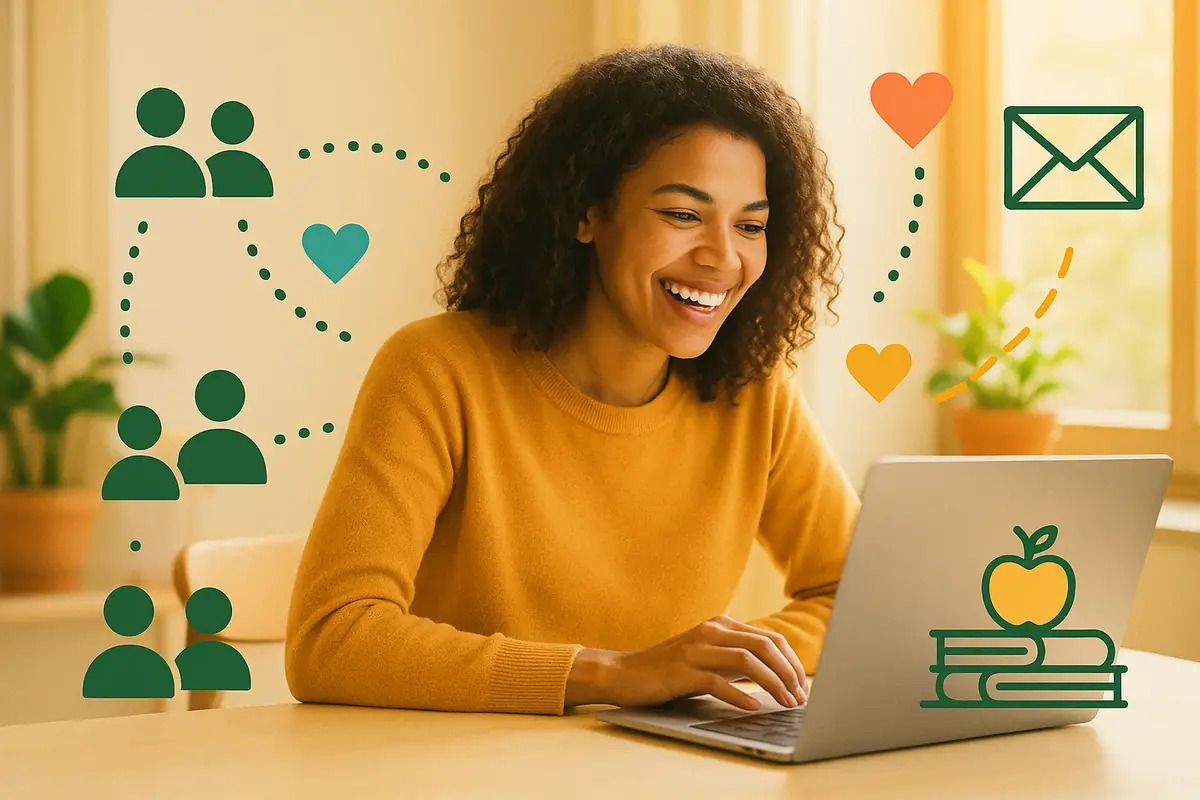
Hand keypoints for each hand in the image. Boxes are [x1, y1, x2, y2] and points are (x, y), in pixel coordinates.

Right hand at [566, 615, 808, 711]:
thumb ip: (736, 661)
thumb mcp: (708, 659)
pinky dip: (740, 695)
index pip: (769, 638)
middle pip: (764, 645)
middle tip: (800, 697)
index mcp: (720, 625)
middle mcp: (711, 631)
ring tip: (786, 703)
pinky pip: (719, 681)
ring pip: (747, 660)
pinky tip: (753, 708)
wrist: (623, 673)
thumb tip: (775, 675)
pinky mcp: (683, 671)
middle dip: (789, 672)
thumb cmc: (668, 670)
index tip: (802, 686)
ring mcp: (697, 649)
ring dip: (773, 683)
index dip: (791, 662)